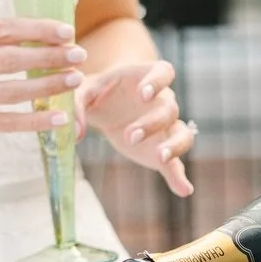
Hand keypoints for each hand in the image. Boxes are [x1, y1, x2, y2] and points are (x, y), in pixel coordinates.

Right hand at [0, 18, 85, 142]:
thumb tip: (39, 37)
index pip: (0, 29)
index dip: (37, 30)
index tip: (66, 31)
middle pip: (8, 58)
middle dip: (49, 56)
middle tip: (78, 54)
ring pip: (9, 91)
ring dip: (47, 85)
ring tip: (73, 79)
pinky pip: (2, 122)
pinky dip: (33, 120)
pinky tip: (57, 116)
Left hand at [75, 59, 194, 197]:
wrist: (106, 103)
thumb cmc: (98, 91)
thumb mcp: (83, 91)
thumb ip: (77, 106)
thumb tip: (76, 133)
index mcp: (146, 76)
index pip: (164, 71)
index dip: (157, 81)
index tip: (144, 94)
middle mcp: (162, 100)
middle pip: (169, 109)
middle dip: (152, 122)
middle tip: (130, 136)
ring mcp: (165, 127)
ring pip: (182, 134)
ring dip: (174, 146)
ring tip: (161, 158)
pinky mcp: (160, 150)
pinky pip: (175, 164)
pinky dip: (180, 177)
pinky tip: (183, 190)